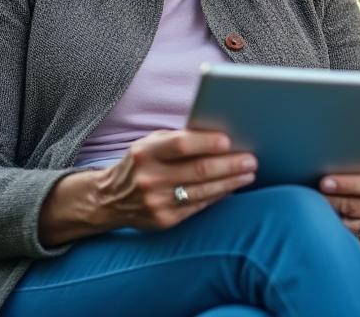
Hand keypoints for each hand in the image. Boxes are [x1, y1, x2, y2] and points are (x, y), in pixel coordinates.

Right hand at [40, 129, 256, 245]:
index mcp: (145, 153)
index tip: (229, 140)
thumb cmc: (140, 163)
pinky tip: (232, 187)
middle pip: (198, 170)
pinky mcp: (164, 221)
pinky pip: (198, 206)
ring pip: (203, 191)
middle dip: (229, 165)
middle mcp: (149, 178)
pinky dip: (218, 196)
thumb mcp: (150, 144)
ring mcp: (156, 202)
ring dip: (231, 182)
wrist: (108, 199)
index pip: (180, 144)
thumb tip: (220, 138)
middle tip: (251, 159)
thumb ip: (178, 140)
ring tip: (249, 173)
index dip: (206, 142)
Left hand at [319, 170, 359, 250]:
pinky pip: (348, 243)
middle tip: (309, 197)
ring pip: (348, 226)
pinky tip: (322, 227)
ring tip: (312, 212)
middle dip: (330, 201)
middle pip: (353, 207)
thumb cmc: (359, 187)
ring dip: (329, 219)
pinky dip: (334, 235)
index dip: (344, 184)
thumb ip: (348, 173)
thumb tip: (320, 174)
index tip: (323, 183)